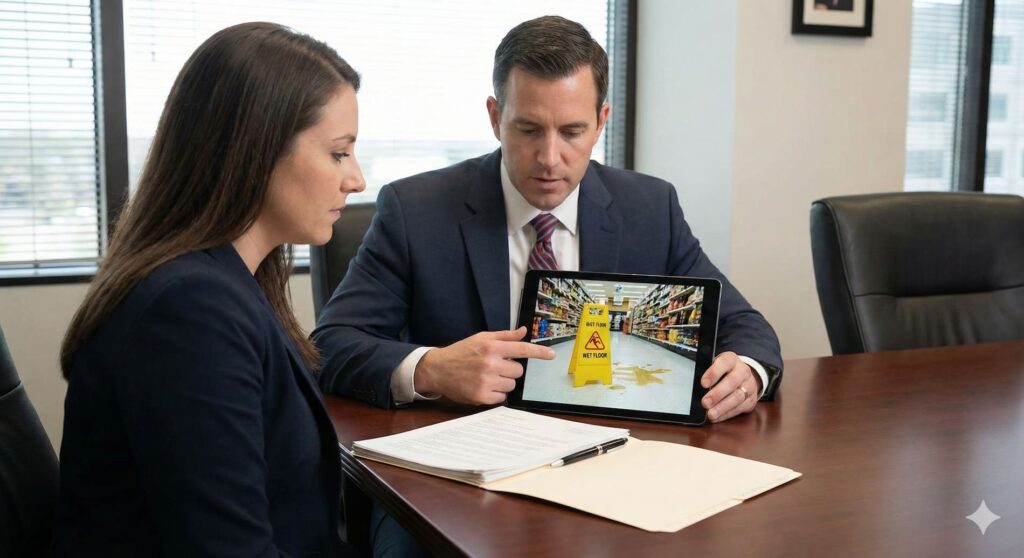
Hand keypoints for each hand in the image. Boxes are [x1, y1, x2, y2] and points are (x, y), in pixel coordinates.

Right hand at [414, 327, 555, 404]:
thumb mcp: (481, 339)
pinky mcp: (481, 396)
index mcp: (491, 347)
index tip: (551, 355)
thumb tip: (523, 332)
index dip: (539, 352)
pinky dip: (496, 393)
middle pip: (518, 370)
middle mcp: (490, 364)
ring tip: (487, 376)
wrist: (438, 369)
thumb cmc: (461, 352)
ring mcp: (485, 381)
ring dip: (503, 382)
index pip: (522, 349)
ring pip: (511, 384)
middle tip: (495, 367)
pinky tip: (483, 386)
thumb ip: (504, 336)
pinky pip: (502, 397)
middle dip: (510, 369)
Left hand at [700, 352, 758, 422]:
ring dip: (722, 407)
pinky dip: (727, 414)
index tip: (703, 383)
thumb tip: (696, 387)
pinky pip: (740, 408)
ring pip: (737, 397)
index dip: (713, 373)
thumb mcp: (716, 366)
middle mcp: (743, 371)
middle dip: (717, 394)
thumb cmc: (724, 371)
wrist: (743, 376)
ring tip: (711, 414)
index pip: (724, 363)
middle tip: (705, 403)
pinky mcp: (751, 399)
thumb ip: (708, 373)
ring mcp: (749, 385)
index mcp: (731, 360)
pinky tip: (718, 417)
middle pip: (731, 382)